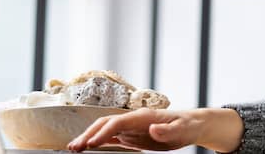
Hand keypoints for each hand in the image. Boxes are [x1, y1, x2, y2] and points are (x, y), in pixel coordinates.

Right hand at [68, 108, 203, 151]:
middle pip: (105, 124)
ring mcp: (130, 127)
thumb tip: (153, 128)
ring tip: (74, 148)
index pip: (117, 122)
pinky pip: (111, 138)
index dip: (104, 132)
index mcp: (142, 116)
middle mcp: (132, 119)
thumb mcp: (181, 129)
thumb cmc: (187, 126)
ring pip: (104, 130)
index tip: (92, 144)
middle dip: (88, 134)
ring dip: (88, 138)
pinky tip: (88, 148)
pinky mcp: (131, 135)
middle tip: (74, 147)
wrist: (191, 124)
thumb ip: (167, 130)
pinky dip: (97, 142)